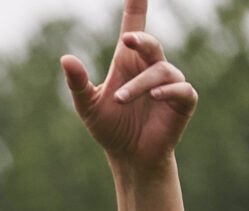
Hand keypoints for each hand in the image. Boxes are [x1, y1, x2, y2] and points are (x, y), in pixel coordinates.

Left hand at [63, 4, 196, 169]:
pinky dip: (168, 90)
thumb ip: (78, 83)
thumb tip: (66, 58)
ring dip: (139, 84)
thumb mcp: (88, 106)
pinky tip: (155, 96)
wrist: (129, 157)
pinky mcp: (182, 101)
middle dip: (141, 40)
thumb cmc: (110, 127)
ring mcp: (169, 83)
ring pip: (160, 71)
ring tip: (119, 99)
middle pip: (150, 44)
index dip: (136, 6)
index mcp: (128, 63)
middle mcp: (151, 67)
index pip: (134, 27)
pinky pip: (181, 89)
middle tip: (126, 40)